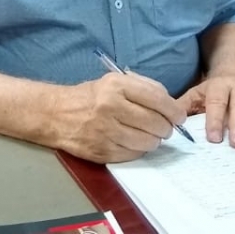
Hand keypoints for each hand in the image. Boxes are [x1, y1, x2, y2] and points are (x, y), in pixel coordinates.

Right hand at [55, 71, 186, 163]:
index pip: (157, 99)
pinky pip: (133, 154)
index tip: (179, 117)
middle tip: (165, 128)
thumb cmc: (90, 96)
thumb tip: (170, 103)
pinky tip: (135, 142)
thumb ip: (143, 87)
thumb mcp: (114, 81)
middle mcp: (111, 107)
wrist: (55, 114)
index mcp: (116, 86)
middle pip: (155, 123)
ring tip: (151, 135)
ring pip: (147, 142)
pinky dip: (140, 150)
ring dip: (155, 140)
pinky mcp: (102, 151)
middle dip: (167, 128)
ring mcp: (106, 131)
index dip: (174, 111)